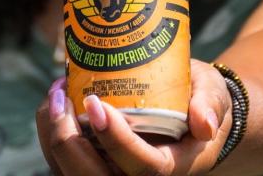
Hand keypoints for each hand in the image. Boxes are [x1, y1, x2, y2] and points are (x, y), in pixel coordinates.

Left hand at [36, 61, 231, 174]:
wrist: (191, 112)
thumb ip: (210, 103)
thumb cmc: (200, 100)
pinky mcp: (93, 165)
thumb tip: (204, 123)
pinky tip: (53, 102)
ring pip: (72, 173)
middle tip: (61, 97)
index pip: (143, 168)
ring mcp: (113, 173)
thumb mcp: (213, 94)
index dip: (117, 141)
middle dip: (70, 142)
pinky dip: (50, 134)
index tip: (97, 103)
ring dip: (54, 136)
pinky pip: (62, 162)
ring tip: (55, 94)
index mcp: (173, 167)